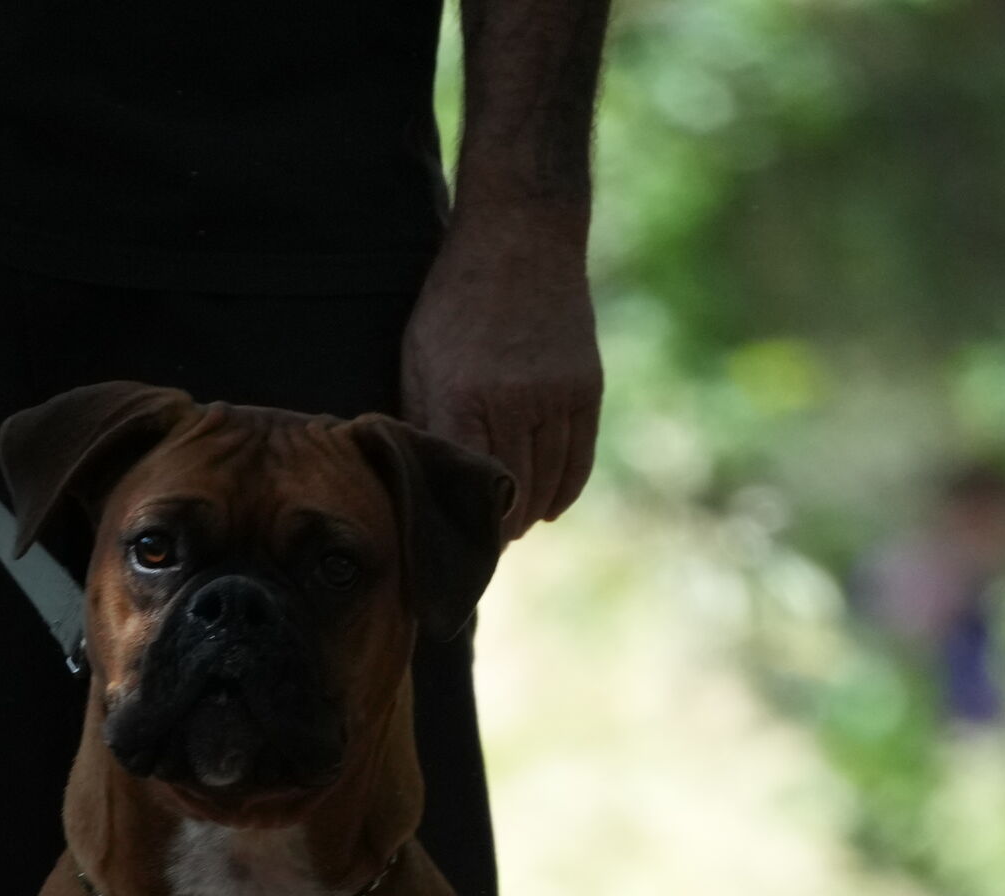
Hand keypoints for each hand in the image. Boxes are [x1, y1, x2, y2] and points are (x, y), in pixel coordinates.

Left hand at [400, 200, 601, 536]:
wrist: (522, 237)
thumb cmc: (455, 300)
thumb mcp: (418, 357)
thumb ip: (424, 421)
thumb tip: (421, 484)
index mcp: (461, 397)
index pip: (467, 490)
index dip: (464, 527)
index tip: (456, 548)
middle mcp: (513, 402)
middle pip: (510, 497)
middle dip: (495, 529)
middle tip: (480, 546)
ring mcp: (555, 397)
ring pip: (546, 486)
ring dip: (528, 514)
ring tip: (510, 525)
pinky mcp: (586, 389)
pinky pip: (578, 463)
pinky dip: (561, 492)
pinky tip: (545, 506)